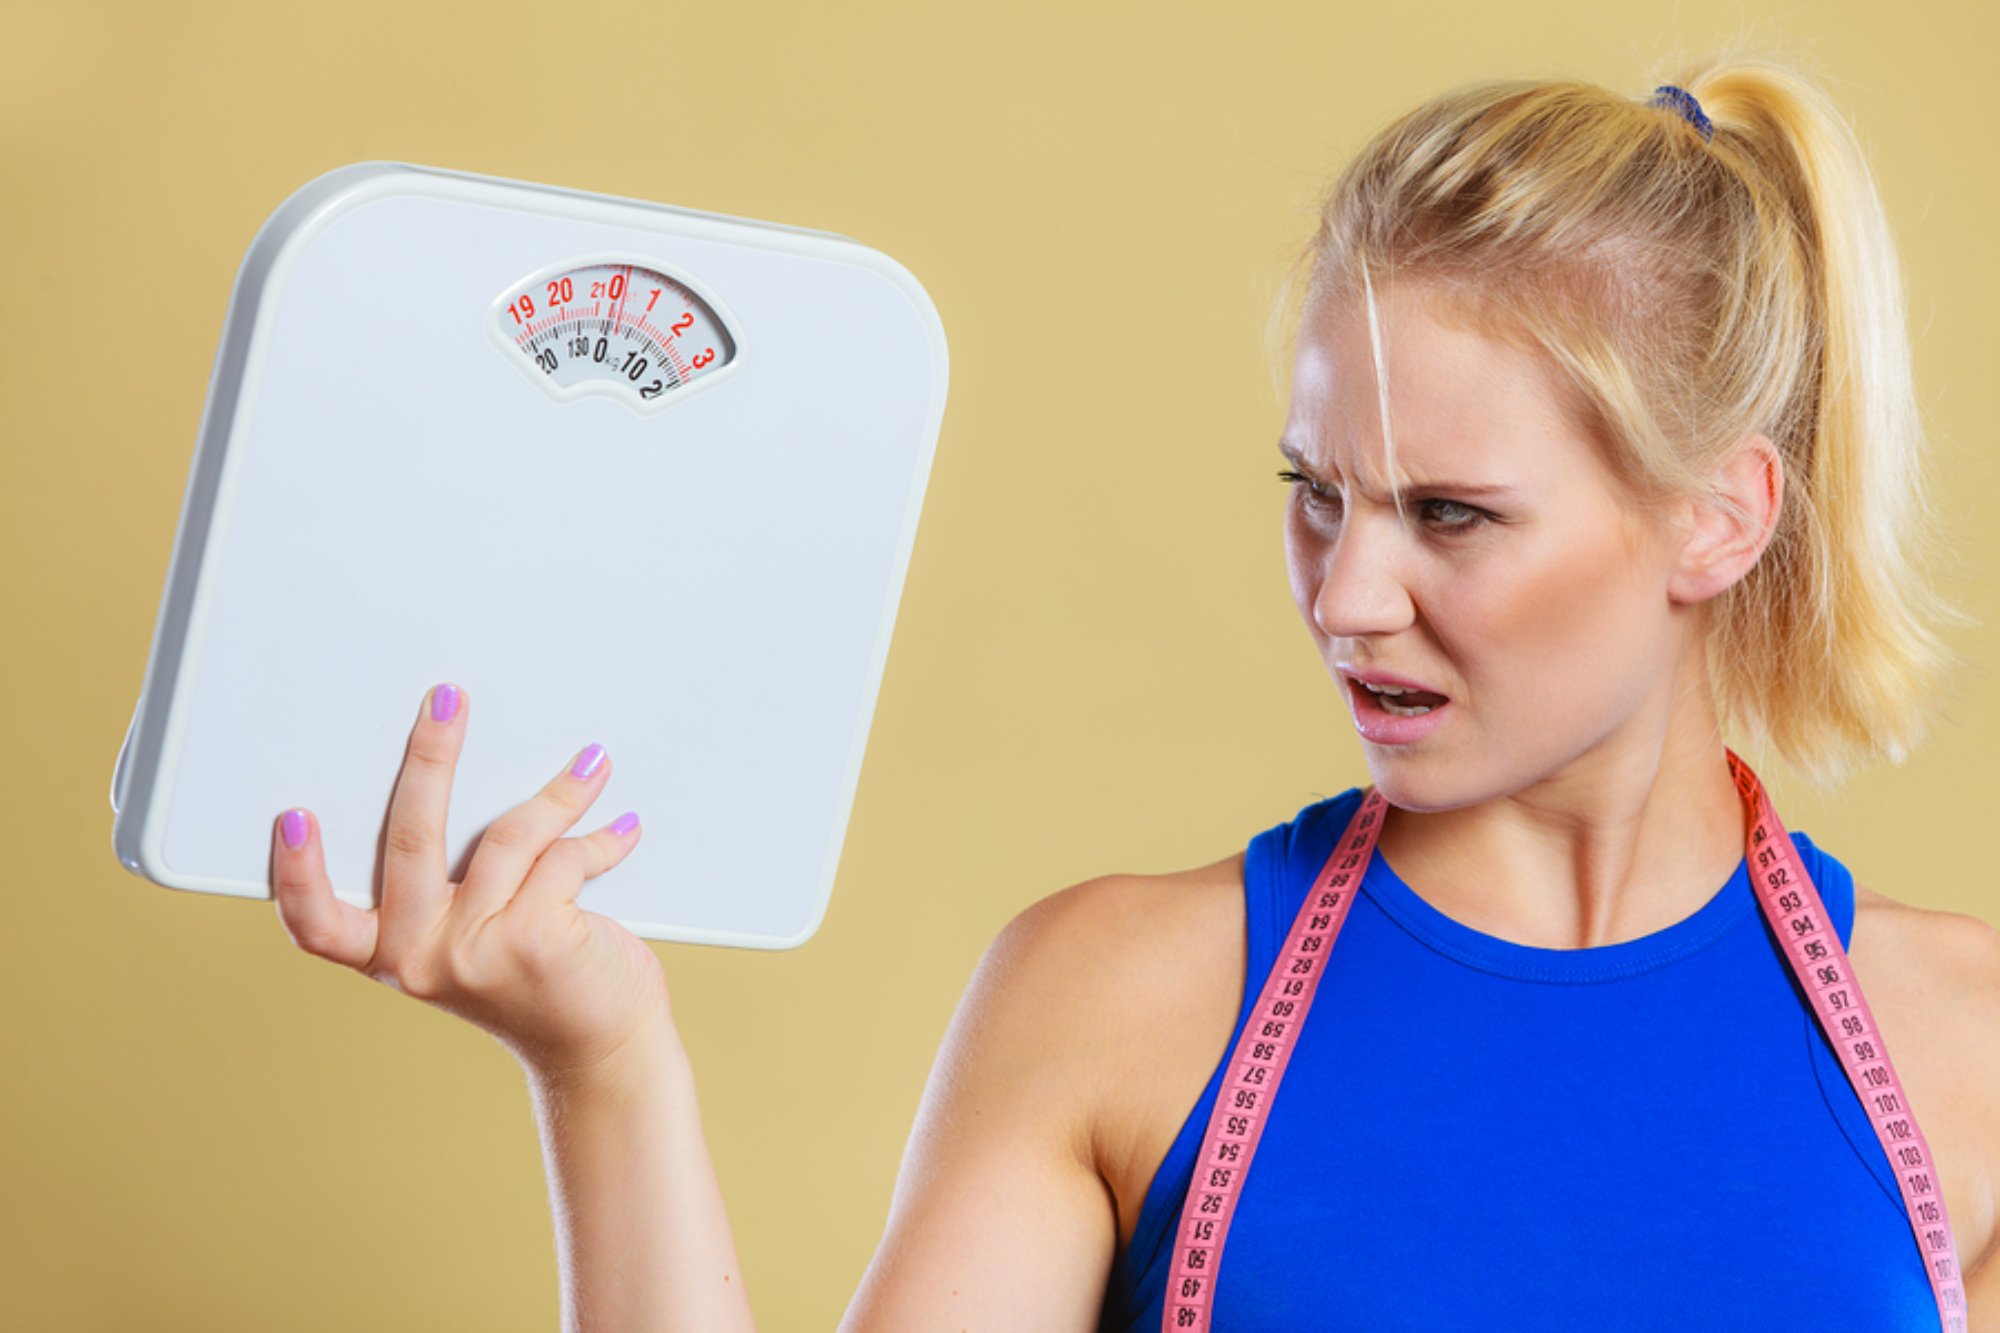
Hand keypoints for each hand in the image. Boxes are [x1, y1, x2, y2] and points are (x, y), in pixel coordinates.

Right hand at [270, 682, 674, 1081]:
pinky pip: (562, 856)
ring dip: (560, 792)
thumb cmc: (539, 985)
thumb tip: (480, 787)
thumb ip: (457, 889)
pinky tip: (623, 828)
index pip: (318, 923)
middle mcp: (421, 957)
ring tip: (591, 763)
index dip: (298, 872)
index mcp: (391, 956)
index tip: (293, 816)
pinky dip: (600, 838)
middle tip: (448, 700)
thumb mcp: (472, 945)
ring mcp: (475, 949)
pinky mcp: (534, 937)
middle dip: (430, 756)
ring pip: (509, 835)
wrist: (601, 1050)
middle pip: (410, 836)